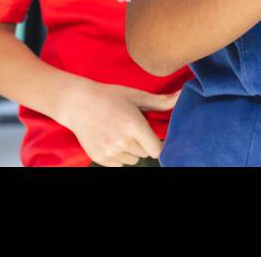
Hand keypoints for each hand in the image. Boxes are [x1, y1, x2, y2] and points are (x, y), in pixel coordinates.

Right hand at [55, 80, 178, 165]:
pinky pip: (119, 164)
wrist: (77, 104)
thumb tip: (182, 95)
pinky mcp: (99, 158)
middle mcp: (122, 141)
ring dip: (131, 150)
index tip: (153, 136)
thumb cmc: (109, 96)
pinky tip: (111, 140)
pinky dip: (119, 156)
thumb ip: (160, 101)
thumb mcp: (135, 96)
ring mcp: (109, 151)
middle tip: (132, 128)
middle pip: (145, 153)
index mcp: (134, 125)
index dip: (157, 143)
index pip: (156, 150)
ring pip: (132, 160)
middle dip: (143, 143)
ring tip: (120, 133)